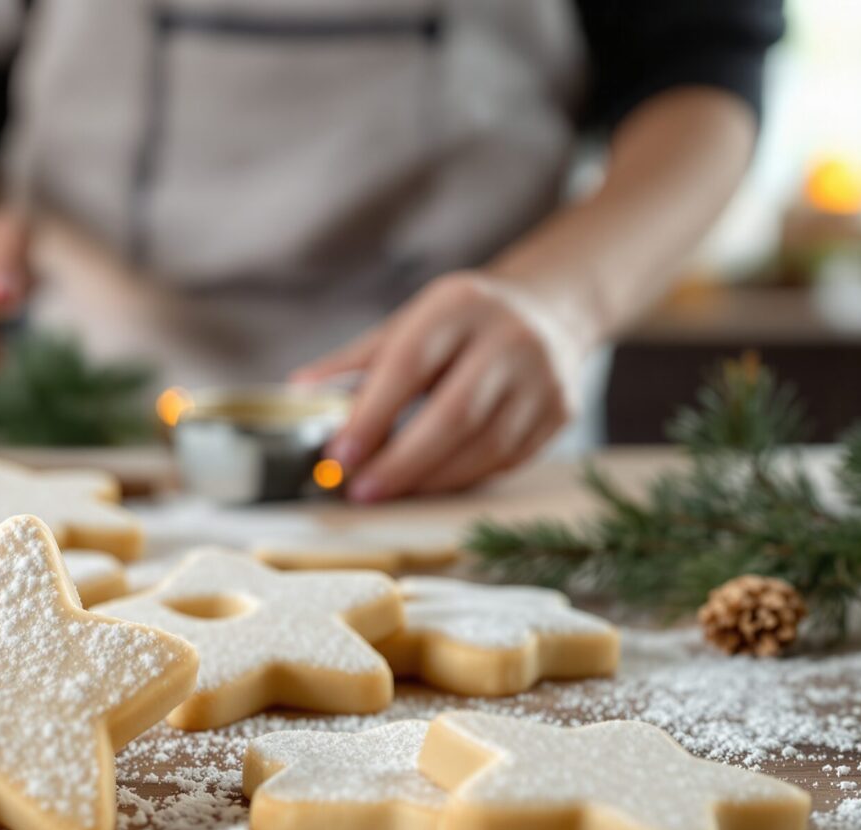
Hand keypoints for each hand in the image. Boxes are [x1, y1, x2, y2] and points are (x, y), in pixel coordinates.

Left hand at [294, 271, 591, 500]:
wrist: (550, 312)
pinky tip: (430, 484)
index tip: (338, 456)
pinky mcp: (561, 412)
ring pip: (485, 446)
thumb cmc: (459, 326)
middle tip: (359, 491)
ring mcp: (544, 377)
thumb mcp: (408, 325)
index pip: (410, 364)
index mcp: (461, 306)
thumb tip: (299, 392)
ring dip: (430, 479)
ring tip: (388, 492)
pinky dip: (462, 479)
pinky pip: (506, 460)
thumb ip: (356, 362)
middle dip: (401, 462)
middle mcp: (511, 338)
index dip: (371, 415)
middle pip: (454, 414)